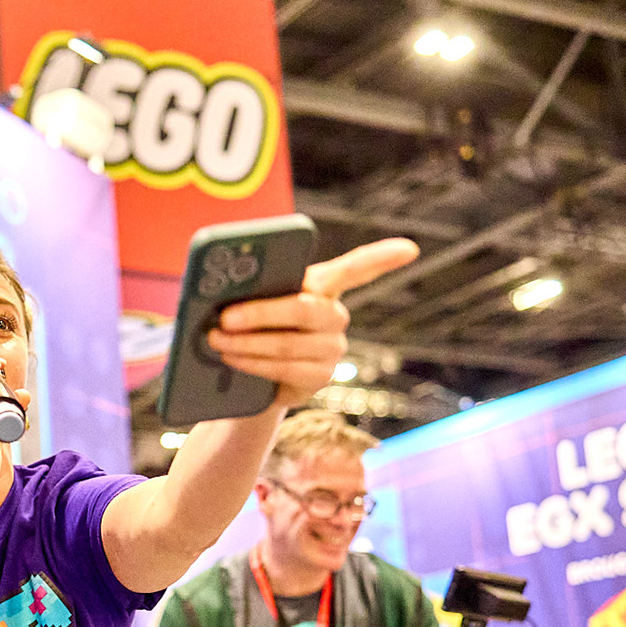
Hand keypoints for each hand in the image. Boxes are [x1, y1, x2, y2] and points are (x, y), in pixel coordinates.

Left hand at [207, 238, 418, 406]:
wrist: (247, 378)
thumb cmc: (246, 326)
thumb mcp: (245, 302)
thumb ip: (246, 288)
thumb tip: (220, 282)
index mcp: (322, 286)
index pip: (357, 268)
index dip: (384, 258)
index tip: (410, 248)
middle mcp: (334, 315)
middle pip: (304, 309)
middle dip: (261, 312)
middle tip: (224, 317)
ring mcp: (331, 348)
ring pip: (288, 343)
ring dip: (246, 343)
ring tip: (215, 340)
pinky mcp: (319, 377)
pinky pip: (284, 369)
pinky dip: (252, 362)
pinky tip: (231, 358)